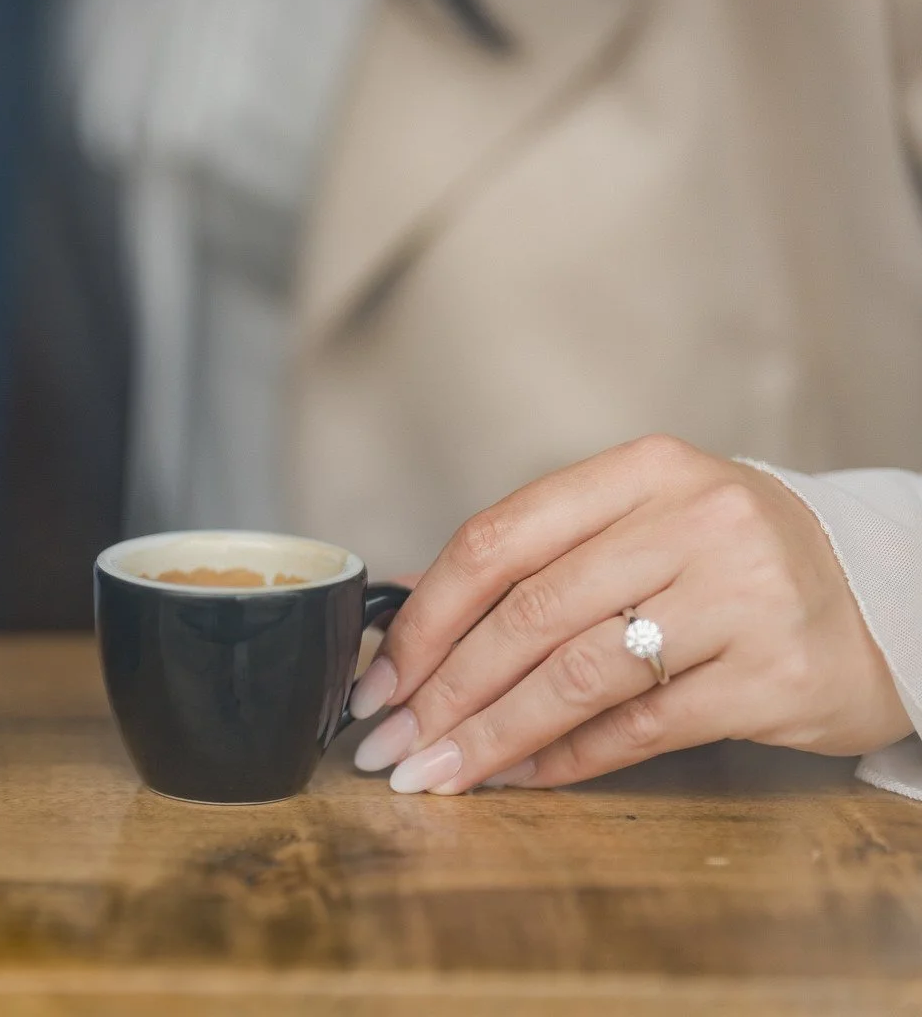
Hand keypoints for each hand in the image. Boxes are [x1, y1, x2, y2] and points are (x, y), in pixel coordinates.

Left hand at [346, 435, 910, 793]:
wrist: (883, 595)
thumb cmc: (730, 563)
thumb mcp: (642, 526)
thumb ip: (537, 561)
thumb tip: (408, 619)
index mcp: (642, 471)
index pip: (499, 538)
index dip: (424, 616)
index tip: (379, 676)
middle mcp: (693, 521)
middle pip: (528, 614)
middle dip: (443, 690)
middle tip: (390, 744)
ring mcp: (741, 597)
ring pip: (576, 675)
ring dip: (491, 735)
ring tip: (438, 773)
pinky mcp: (773, 676)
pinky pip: (641, 727)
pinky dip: (569, 759)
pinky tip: (522, 777)